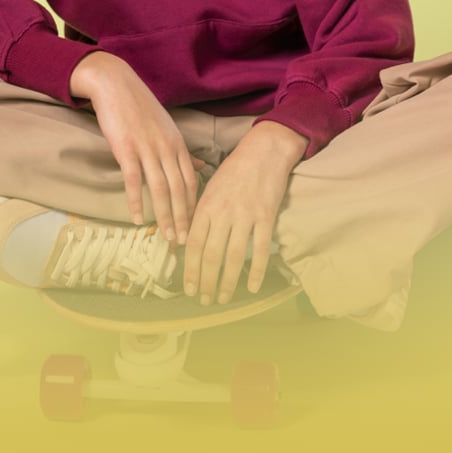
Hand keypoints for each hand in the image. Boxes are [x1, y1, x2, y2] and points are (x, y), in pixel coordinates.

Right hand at [70, 52, 199, 242]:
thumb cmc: (140, 108)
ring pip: (161, 189)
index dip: (194, 206)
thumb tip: (201, 166)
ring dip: (165, 215)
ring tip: (167, 237)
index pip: (191, 181)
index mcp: (178, 143)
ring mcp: (147, 148)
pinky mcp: (126, 149)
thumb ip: (183, 150)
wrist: (115, 84)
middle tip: (184, 242)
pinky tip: (137, 219)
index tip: (196, 227)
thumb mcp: (168, 127)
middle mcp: (167, 147)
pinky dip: (137, 202)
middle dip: (183, 218)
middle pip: (180, 189)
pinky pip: (134, 181)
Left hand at [183, 122, 307, 304]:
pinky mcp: (265, 217)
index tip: (188, 288)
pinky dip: (256, 271)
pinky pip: (259, 249)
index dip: (189, 269)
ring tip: (224, 298)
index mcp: (206, 206)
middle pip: (210, 255)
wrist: (263, 153)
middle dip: (206, 282)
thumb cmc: (233, 171)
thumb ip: (199, 214)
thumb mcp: (209, 189)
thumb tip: (185, 241)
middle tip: (204, 300)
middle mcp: (222, 213)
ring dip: (227, 282)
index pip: (192, 244)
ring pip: (233, 257)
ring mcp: (245, 216)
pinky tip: (252, 287)